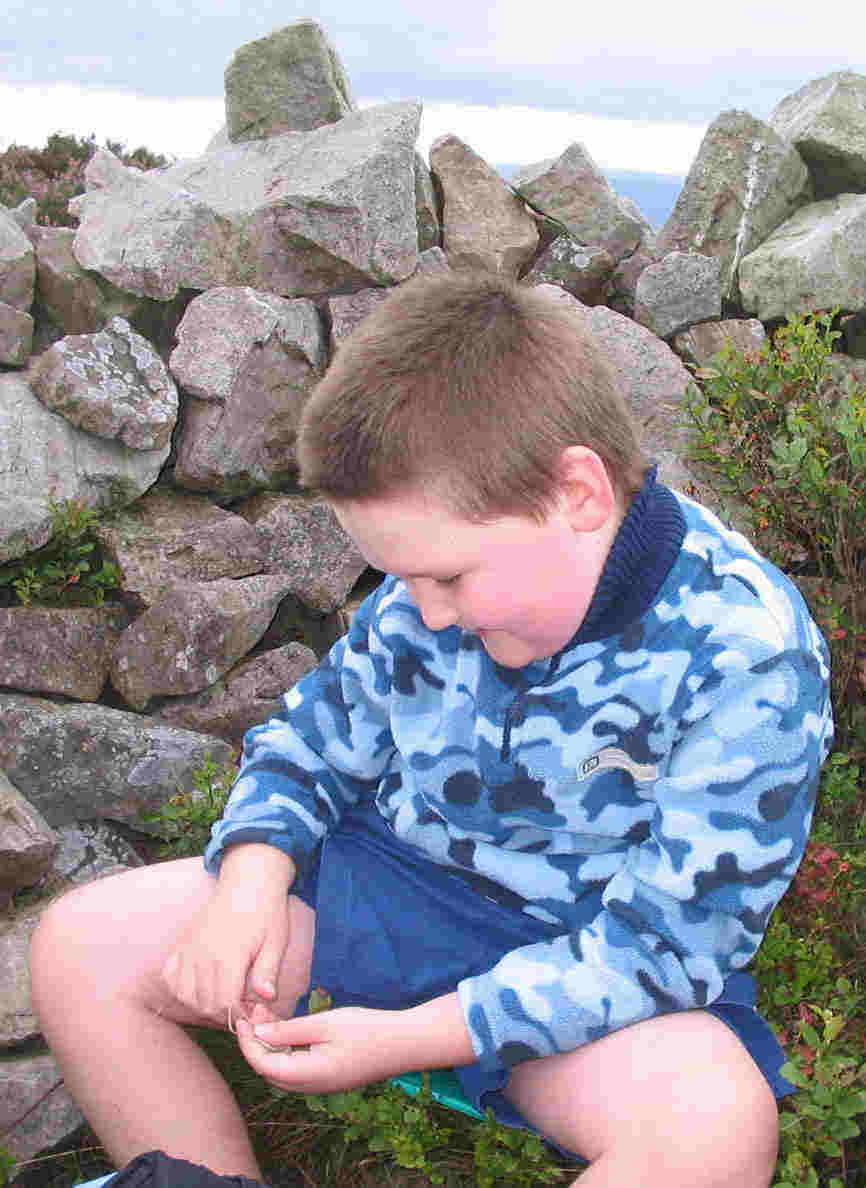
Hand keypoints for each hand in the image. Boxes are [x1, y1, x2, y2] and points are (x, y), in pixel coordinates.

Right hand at [162, 844, 294, 1021]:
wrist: (248, 882)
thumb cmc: (266, 912)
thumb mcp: (276, 940)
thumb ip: (268, 971)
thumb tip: (266, 997)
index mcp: (229, 955)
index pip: (225, 1004)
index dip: (239, 1016)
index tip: (252, 1013)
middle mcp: (203, 954)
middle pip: (205, 1004)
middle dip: (225, 1014)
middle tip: (243, 1005)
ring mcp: (189, 949)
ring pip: (186, 996)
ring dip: (204, 1004)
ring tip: (225, 996)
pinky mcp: (181, 944)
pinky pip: (170, 978)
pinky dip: (181, 989)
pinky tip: (201, 986)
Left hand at [234, 1007, 411, 1092]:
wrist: (406, 1043)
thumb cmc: (367, 1029)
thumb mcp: (325, 1024)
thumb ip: (289, 1031)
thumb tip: (257, 1034)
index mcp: (309, 1076)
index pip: (263, 1065)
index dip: (247, 1042)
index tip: (241, 1017)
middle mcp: (312, 1086)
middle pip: (270, 1069)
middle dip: (256, 1041)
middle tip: (254, 1010)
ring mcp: (322, 1084)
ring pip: (284, 1068)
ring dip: (271, 1044)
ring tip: (267, 1014)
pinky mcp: (331, 1076)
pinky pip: (299, 1066)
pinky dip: (287, 1048)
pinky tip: (288, 1026)